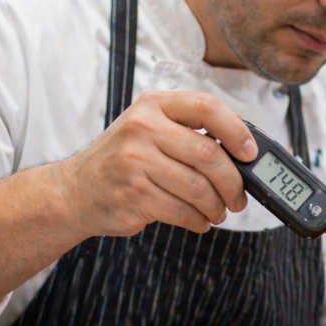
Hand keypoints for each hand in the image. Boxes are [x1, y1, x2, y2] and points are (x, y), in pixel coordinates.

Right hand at [55, 91, 257, 235]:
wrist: (74, 191)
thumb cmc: (123, 160)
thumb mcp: (149, 129)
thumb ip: (189, 131)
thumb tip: (243, 150)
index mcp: (154, 105)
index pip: (207, 106)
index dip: (237, 130)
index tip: (250, 152)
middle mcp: (142, 128)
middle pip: (209, 154)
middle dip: (233, 182)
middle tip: (239, 198)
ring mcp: (135, 161)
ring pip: (198, 188)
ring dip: (216, 206)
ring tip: (218, 212)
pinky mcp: (133, 194)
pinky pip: (182, 211)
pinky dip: (198, 220)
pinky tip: (199, 221)